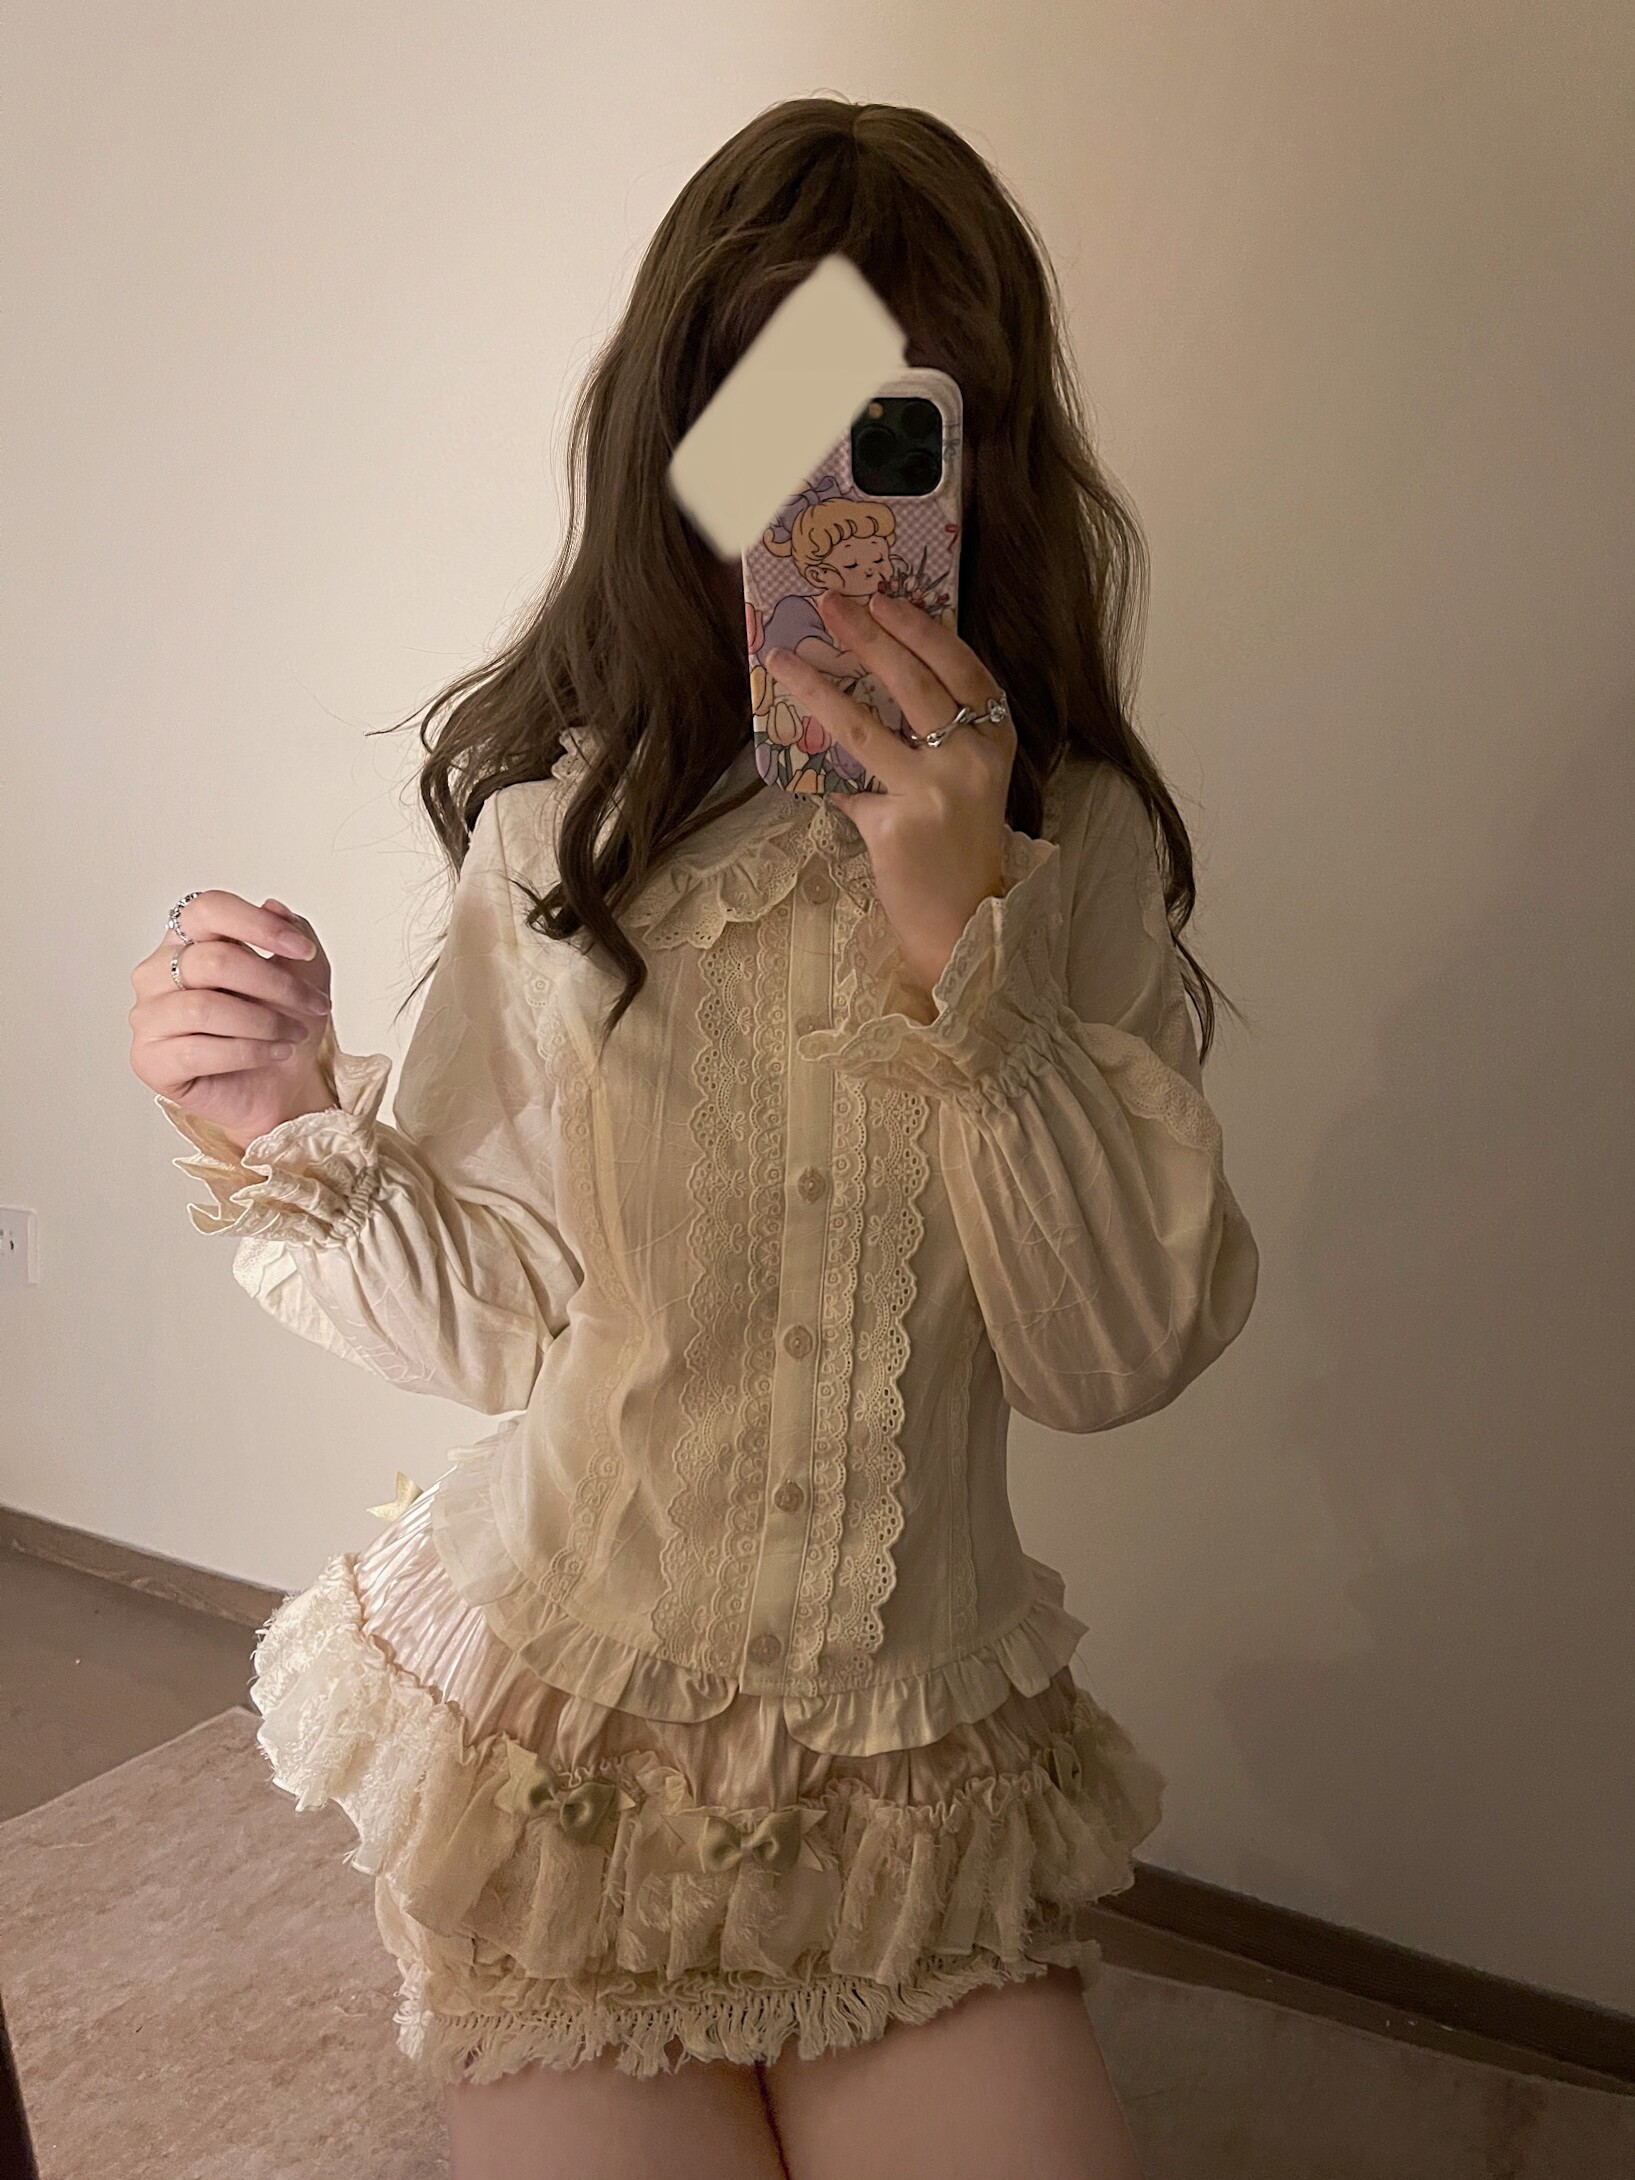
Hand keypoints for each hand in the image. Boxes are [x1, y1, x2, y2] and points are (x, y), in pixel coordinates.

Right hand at [130, 892, 338, 1151]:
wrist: (283, 1084)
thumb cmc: (283, 1022)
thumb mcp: (306, 972)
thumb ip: (294, 932)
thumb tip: (274, 906)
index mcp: (187, 940)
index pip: (207, 910)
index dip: (257, 925)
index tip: (301, 950)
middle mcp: (157, 972)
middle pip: (214, 961)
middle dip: (277, 985)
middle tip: (314, 1006)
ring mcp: (147, 1016)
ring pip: (204, 1008)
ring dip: (264, 1023)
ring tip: (294, 1034)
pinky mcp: (149, 1060)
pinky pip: (197, 1050)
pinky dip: (248, 1052)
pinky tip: (274, 1053)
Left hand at [765, 590, 1015, 997]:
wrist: (963, 926)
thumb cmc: (958, 852)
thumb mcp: (965, 784)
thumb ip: (933, 740)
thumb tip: (861, 690)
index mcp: (994, 743)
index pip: (963, 670)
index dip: (922, 630)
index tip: (885, 599)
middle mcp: (970, 761)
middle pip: (915, 682)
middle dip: (869, 635)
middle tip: (831, 604)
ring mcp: (933, 792)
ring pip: (864, 725)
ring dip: (818, 686)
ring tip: (784, 657)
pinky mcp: (895, 824)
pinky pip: (845, 784)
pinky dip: (821, 772)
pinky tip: (793, 749)